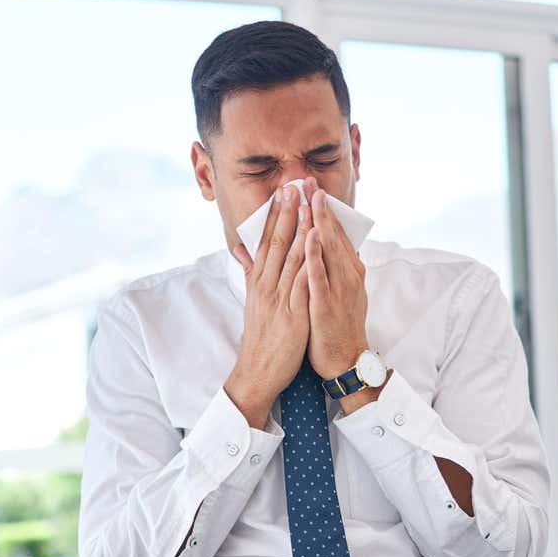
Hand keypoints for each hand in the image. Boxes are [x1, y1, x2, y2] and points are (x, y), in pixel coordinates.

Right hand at [224, 178, 316, 427]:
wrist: (257, 371)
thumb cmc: (260, 336)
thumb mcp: (252, 300)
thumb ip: (250, 272)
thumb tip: (242, 249)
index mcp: (259, 281)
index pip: (267, 241)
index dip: (276, 214)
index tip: (284, 191)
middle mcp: (267, 286)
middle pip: (277, 243)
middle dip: (287, 213)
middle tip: (294, 185)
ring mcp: (280, 300)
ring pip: (289, 260)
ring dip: (299, 231)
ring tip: (307, 206)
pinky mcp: (293, 316)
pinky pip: (301, 287)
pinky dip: (308, 266)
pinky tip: (315, 249)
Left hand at [305, 187, 369, 381]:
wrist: (344, 361)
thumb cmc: (336, 326)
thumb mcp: (335, 291)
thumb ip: (328, 267)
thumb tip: (322, 246)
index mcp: (349, 271)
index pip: (336, 233)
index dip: (323, 209)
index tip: (311, 186)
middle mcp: (348, 275)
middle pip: (333, 234)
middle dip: (320, 207)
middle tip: (308, 181)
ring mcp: (339, 289)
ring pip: (328, 250)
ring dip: (318, 223)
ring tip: (309, 199)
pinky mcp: (326, 305)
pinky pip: (319, 276)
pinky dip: (315, 255)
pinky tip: (310, 237)